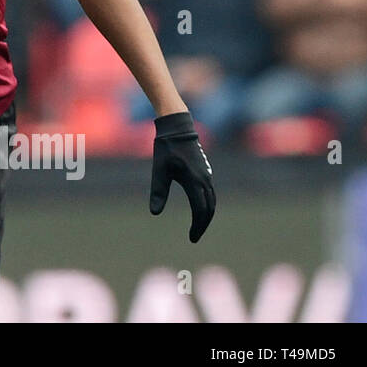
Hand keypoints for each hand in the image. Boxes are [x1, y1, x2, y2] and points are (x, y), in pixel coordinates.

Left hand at [149, 112, 215, 242]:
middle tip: (194, 237)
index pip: (200, 211)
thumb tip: (155, 213)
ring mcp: (207, 175)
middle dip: (203, 225)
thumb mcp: (158, 171)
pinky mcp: (206, 172)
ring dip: (206, 216)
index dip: (197, 227)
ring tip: (196, 227)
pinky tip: (198, 211)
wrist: (178, 128)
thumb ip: (158, 192)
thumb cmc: (166, 148)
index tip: (191, 239)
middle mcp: (205, 180)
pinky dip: (207, 205)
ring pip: (212, 201)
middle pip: (209, 209)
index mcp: (195, 182)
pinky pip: (210, 194)